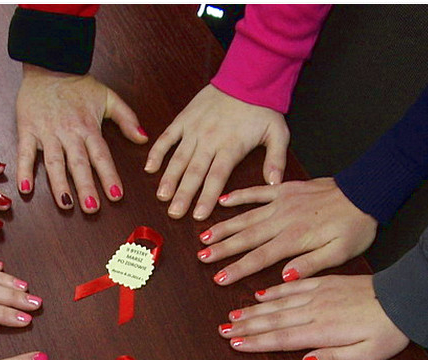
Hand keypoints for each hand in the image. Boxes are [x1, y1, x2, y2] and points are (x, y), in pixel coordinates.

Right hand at [15, 64, 146, 211]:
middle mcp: (68, 132)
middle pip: (78, 163)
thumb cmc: (78, 84)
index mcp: (88, 126)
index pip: (101, 156)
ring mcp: (47, 131)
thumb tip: (144, 139)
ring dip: (59, 184)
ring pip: (53, 161)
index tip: (117, 196)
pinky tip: (25, 189)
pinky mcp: (27, 129)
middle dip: (85, 186)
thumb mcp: (108, 97)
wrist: (49, 63)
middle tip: (92, 207)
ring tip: (65, 204)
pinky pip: (25, 152)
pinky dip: (24, 170)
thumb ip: (127, 119)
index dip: (109, 176)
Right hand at [145, 85, 289, 220]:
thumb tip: (275, 183)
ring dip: (169, 178)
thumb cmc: (263, 107)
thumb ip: (276, 160)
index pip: (217, 177)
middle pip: (194, 172)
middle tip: (174, 213)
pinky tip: (149, 168)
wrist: (246, 76)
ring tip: (161, 196)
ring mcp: (194, 129)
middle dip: (183, 194)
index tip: (199, 215)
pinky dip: (157, 152)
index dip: (206, 197)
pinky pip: (167, 137)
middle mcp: (210, 140)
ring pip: (179, 158)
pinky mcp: (184, 119)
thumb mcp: (278, 133)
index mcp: (231, 146)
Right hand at [198, 177, 376, 284]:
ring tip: (204, 236)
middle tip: (201, 258)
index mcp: (294, 239)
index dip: (237, 269)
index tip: (219, 278)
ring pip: (246, 216)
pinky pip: (258, 191)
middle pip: (246, 237)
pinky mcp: (286, 188)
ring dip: (224, 226)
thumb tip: (284, 277)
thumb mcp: (340, 253)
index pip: (259, 258)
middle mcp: (283, 220)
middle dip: (222, 249)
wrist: (367, 192)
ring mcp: (282, 202)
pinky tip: (222, 201)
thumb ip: (311, 264)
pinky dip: (239, 196)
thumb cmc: (355, 227)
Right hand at [218, 275, 408, 359]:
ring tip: (232, 315)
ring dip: (253, 310)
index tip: (233, 344)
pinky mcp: (327, 281)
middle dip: (245, 326)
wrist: (409, 296)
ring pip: (279, 302)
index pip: (281, 338)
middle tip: (222, 330)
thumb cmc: (391, 331)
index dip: (255, 342)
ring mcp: (320, 293)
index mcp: (324, 330)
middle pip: (273, 319)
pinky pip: (294, 285)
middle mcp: (316, 310)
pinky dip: (275, 291)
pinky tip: (261, 295)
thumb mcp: (368, 355)